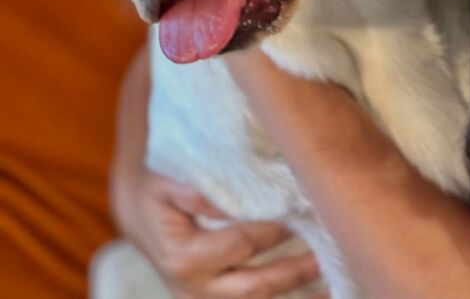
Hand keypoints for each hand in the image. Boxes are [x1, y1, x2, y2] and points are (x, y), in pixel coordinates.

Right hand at [112, 168, 322, 297]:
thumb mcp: (168, 181)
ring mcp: (205, 298)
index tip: (302, 211)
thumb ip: (196, 192)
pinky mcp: (214, 298)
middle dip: (293, 271)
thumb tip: (231, 202)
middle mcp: (194, 287)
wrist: (139, 210)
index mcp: (183, 257)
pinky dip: (283, 293)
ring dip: (293, 289)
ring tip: (329, 280)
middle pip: (254, 285)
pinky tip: (318, 291)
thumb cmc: (158, 187)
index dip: (273, 229)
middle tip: (326, 253)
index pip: (240, 243)